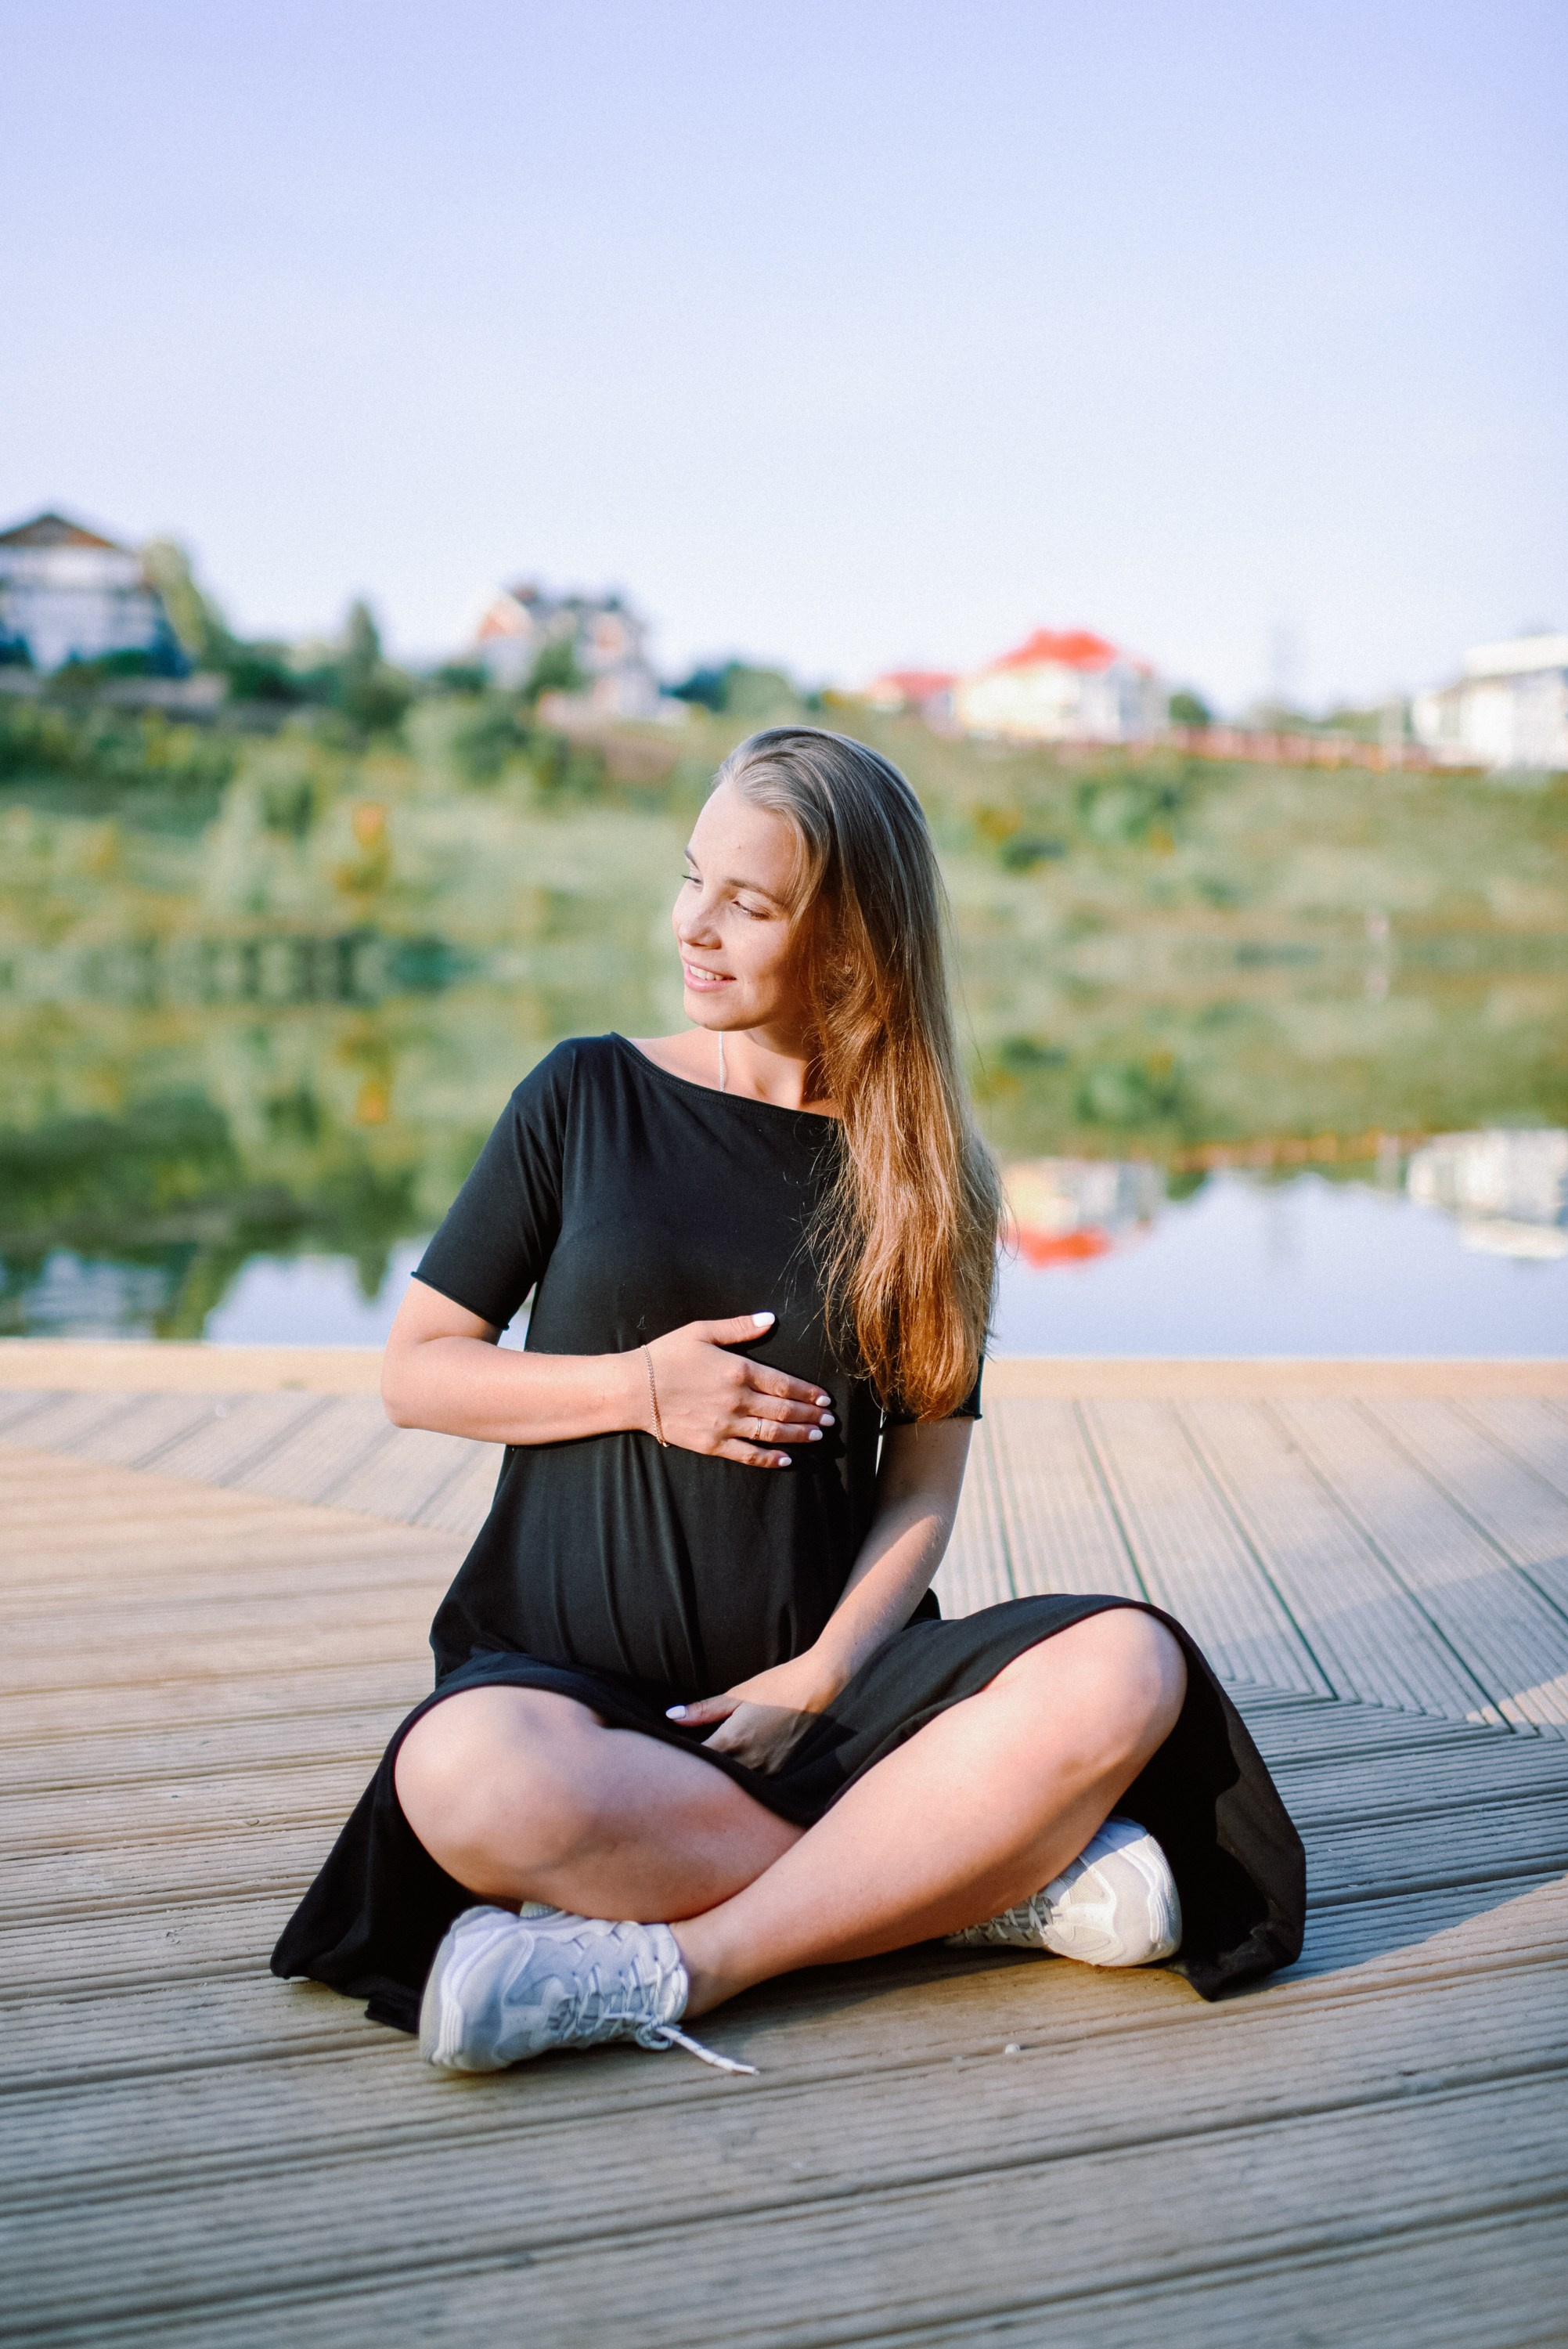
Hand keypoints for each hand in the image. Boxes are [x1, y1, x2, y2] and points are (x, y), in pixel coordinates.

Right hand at [642, 1313, 833, 1467]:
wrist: (633, 1389)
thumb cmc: (666, 1356)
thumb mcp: (702, 1332)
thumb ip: (739, 1327)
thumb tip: (771, 1319)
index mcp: (738, 1370)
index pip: (785, 1383)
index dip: (808, 1392)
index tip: (825, 1398)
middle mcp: (737, 1400)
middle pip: (784, 1410)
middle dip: (811, 1415)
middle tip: (829, 1420)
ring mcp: (726, 1425)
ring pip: (773, 1433)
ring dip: (799, 1435)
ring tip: (817, 1435)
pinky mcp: (712, 1444)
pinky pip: (748, 1454)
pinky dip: (769, 1459)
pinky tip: (787, 1460)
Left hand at [668, 1653, 842, 1772]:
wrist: (818, 1686)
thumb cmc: (777, 1686)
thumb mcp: (738, 1694)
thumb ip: (704, 1710)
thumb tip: (672, 1716)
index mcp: (733, 1741)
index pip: (697, 1761)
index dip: (681, 1760)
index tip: (671, 1753)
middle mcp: (750, 1762)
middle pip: (714, 1777)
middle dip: (700, 1770)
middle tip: (687, 1760)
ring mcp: (767, 1770)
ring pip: (734, 1782)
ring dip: (722, 1775)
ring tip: (713, 1761)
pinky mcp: (780, 1771)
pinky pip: (754, 1781)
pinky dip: (742, 1774)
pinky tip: (739, 1762)